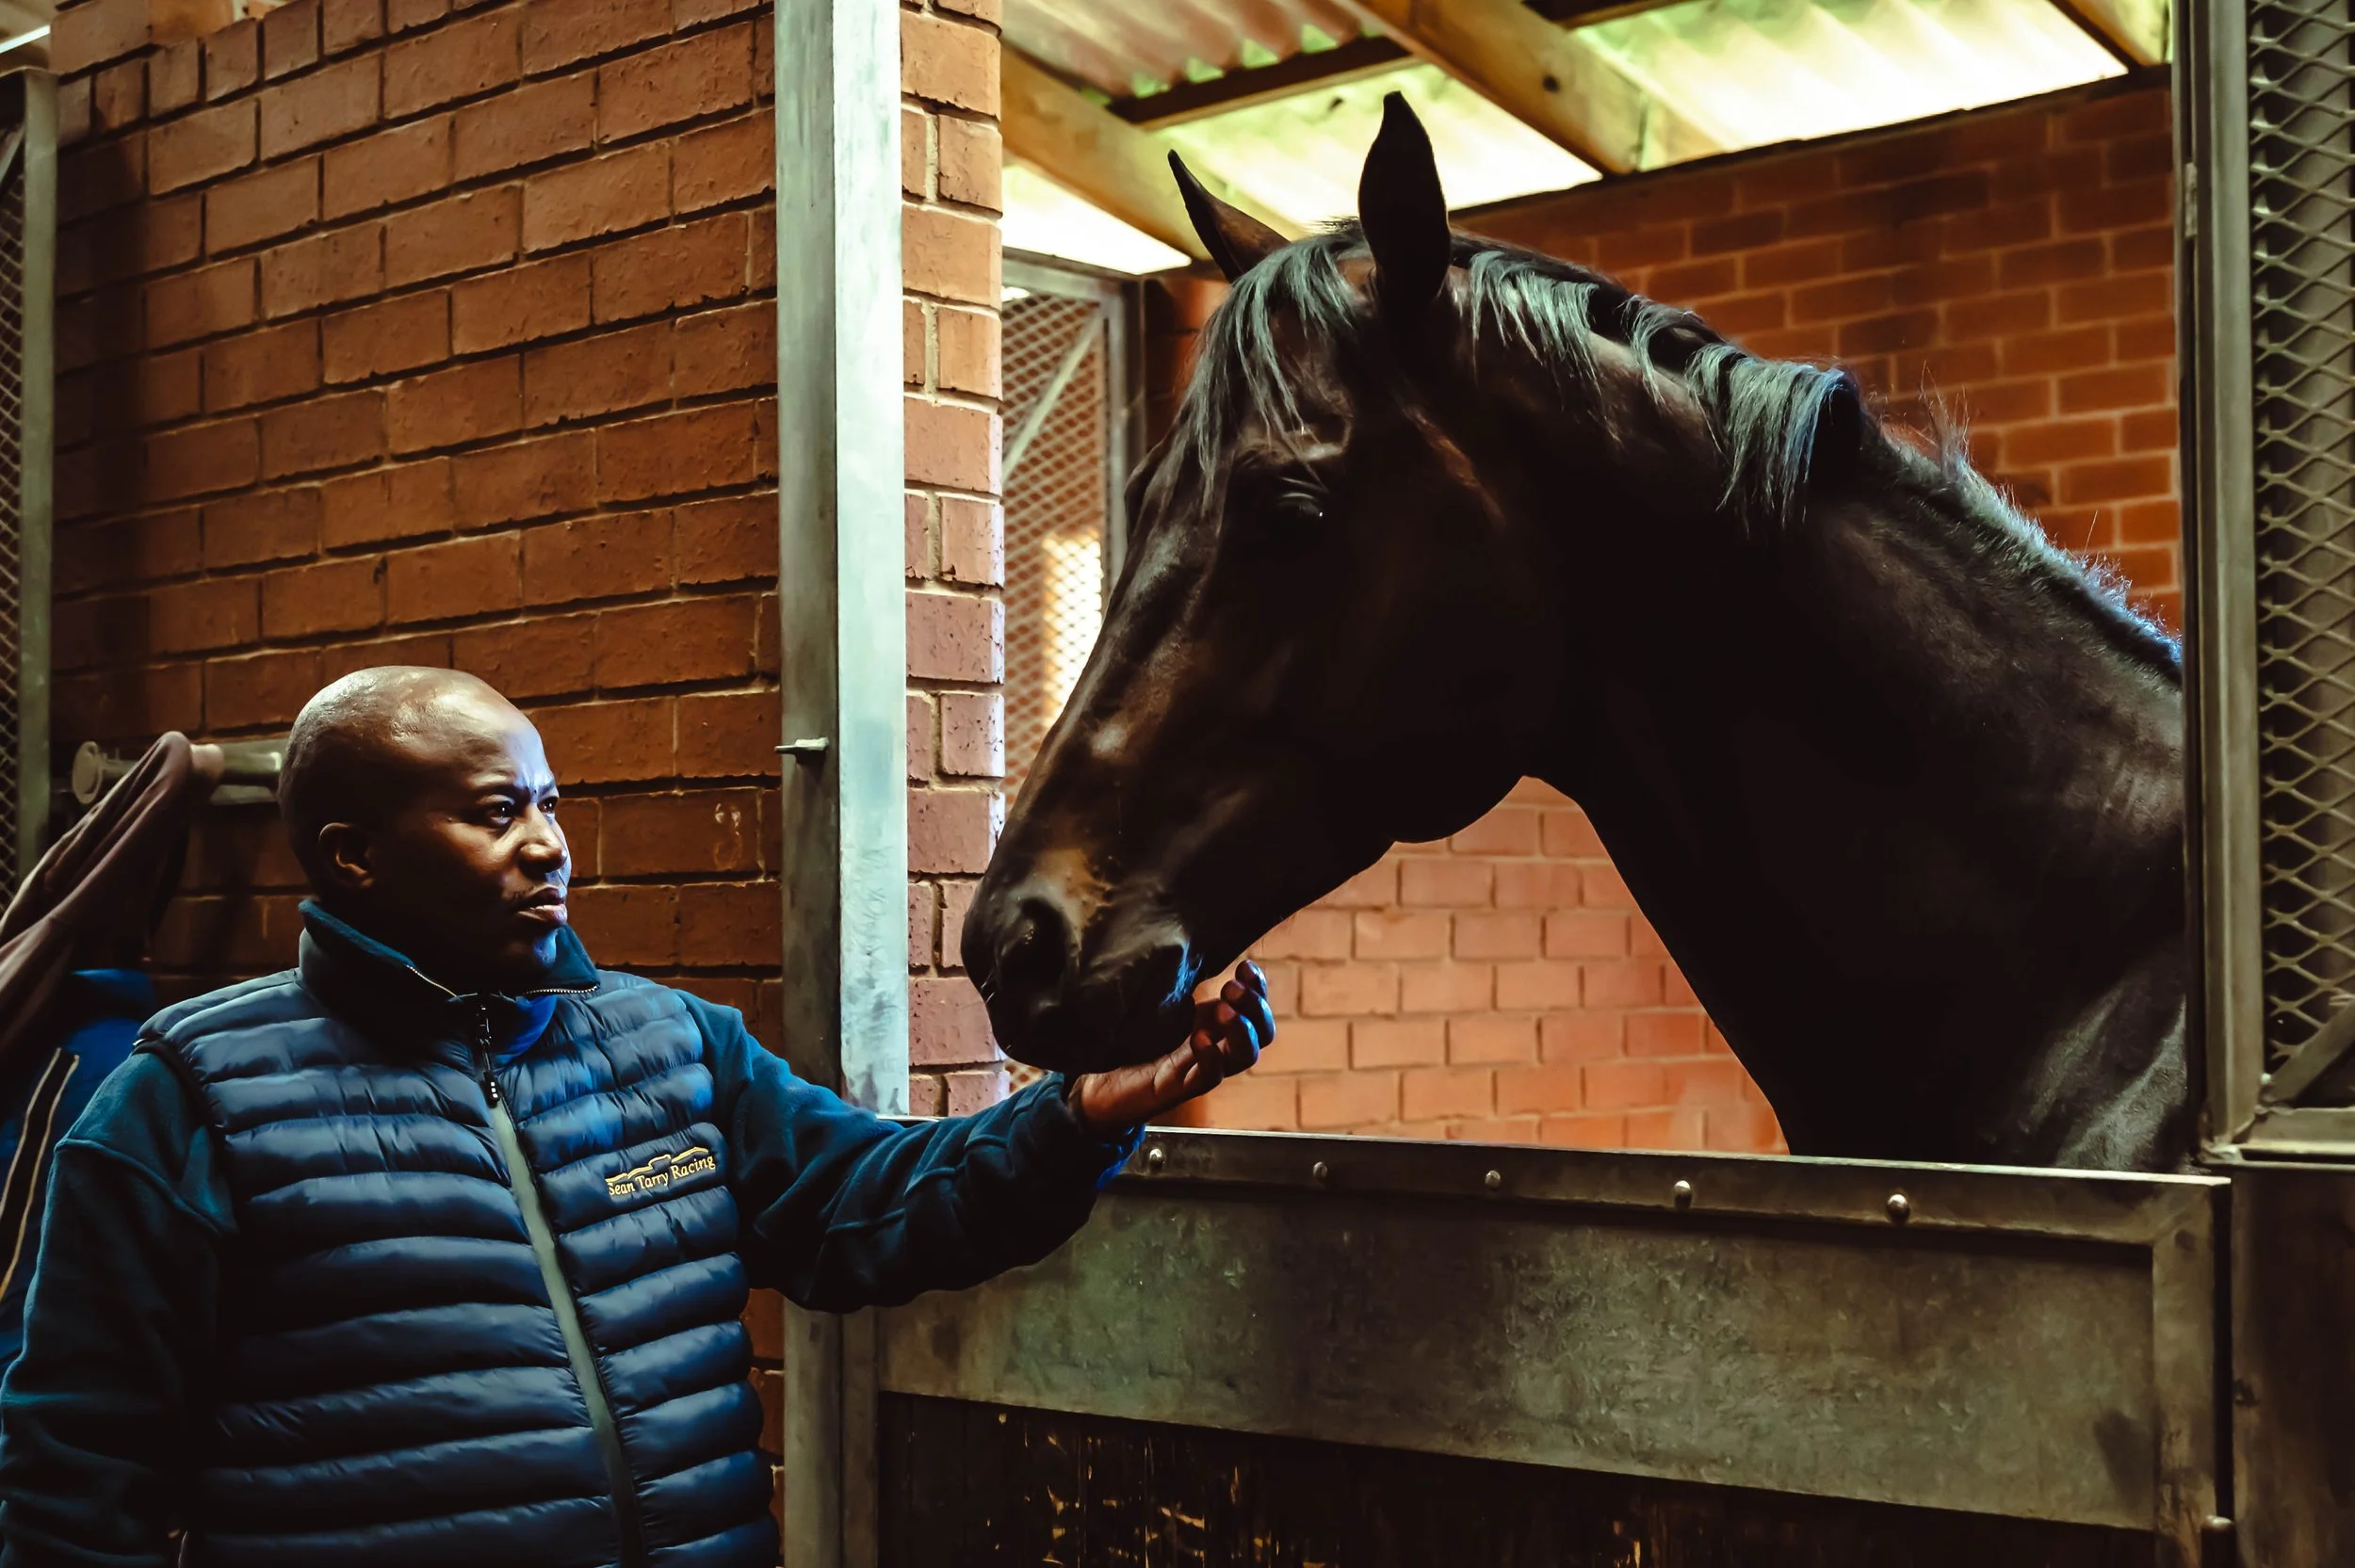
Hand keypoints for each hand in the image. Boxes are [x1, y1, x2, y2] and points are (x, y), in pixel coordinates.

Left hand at [1070, 961, 1272, 1131]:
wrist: (1103, 1084)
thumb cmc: (1133, 1042)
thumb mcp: (1161, 1005)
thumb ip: (1180, 983)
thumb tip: (1188, 943)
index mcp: (1215, 1025)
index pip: (1256, 1009)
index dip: (1259, 987)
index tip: (1245, 966)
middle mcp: (1216, 1047)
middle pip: (1263, 1033)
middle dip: (1255, 1006)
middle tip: (1231, 987)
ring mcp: (1202, 1069)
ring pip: (1244, 1056)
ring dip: (1242, 1030)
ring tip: (1222, 1009)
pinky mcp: (1182, 1088)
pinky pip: (1210, 1077)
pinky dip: (1210, 1057)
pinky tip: (1199, 1038)